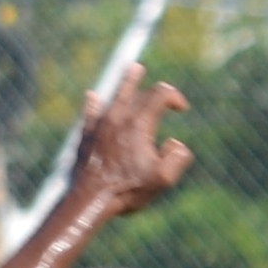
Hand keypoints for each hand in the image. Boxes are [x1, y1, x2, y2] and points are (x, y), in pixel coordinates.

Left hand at [68, 65, 192, 214]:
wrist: (89, 200)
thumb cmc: (126, 190)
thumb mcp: (163, 178)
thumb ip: (177, 157)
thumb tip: (174, 143)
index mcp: (139, 123)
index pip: (161, 93)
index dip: (175, 97)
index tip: (181, 108)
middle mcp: (119, 116)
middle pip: (139, 91)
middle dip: (155, 91)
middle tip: (164, 95)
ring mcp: (100, 124)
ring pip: (115, 95)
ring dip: (126, 81)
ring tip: (132, 68)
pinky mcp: (86, 135)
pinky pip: (89, 114)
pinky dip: (92, 105)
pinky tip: (92, 97)